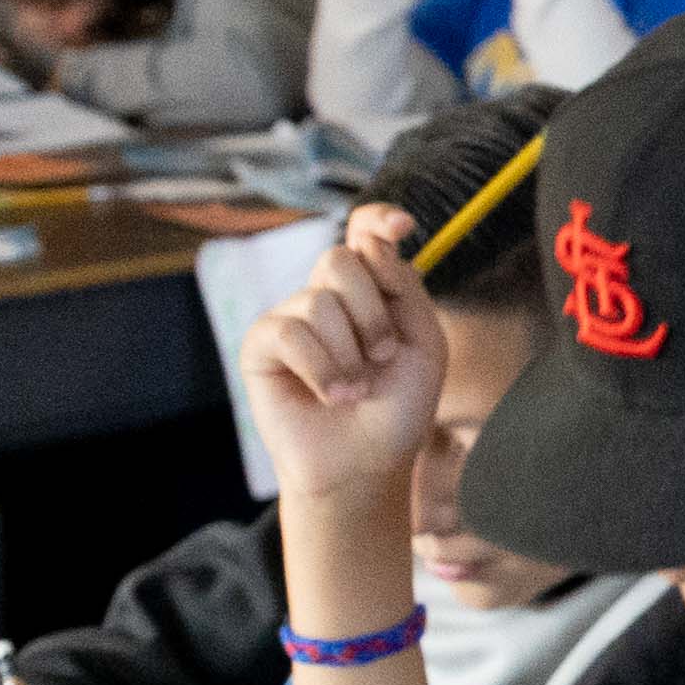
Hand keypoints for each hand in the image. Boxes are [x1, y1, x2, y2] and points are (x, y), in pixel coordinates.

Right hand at [241, 205, 450, 506]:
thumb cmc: (398, 407)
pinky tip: (332, 396)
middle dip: (372, 313)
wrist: (368, 463)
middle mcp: (327, 296)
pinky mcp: (261, 346)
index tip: (402, 226)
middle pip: (341, 259)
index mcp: (370, 290)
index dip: (376, 221)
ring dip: (349, 353)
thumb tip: (370, 239)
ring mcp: (291, 317)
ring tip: (357, 389)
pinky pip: (289, 332)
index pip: (363, 233)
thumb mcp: (423, 343)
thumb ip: (404, 287)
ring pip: (318, 301)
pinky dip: (321, 369)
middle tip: (382, 358)